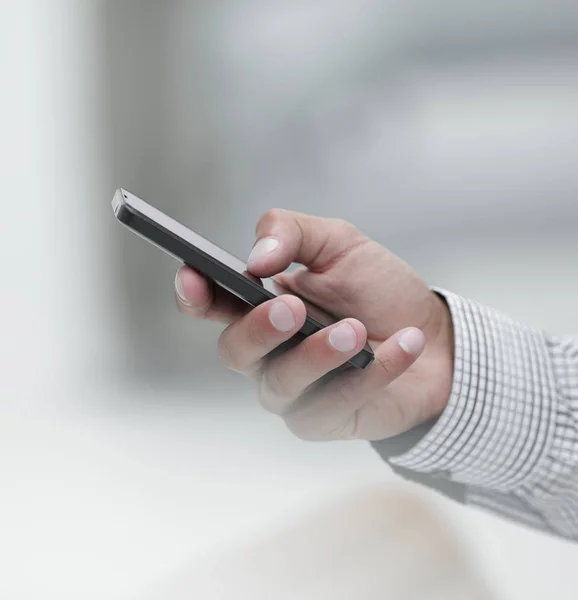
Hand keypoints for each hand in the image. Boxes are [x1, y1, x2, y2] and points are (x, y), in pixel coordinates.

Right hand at [175, 210, 453, 440]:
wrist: (435, 338)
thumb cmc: (378, 291)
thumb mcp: (339, 244)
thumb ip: (291, 233)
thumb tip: (255, 257)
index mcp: (261, 306)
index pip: (213, 304)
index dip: (195, 294)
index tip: (193, 274)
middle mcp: (268, 352)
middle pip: (235, 352)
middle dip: (258, 330)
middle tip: (290, 308)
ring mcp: (293, 390)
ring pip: (280, 385)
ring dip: (316, 355)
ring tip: (355, 331)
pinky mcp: (323, 420)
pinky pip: (333, 404)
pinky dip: (372, 374)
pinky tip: (402, 344)